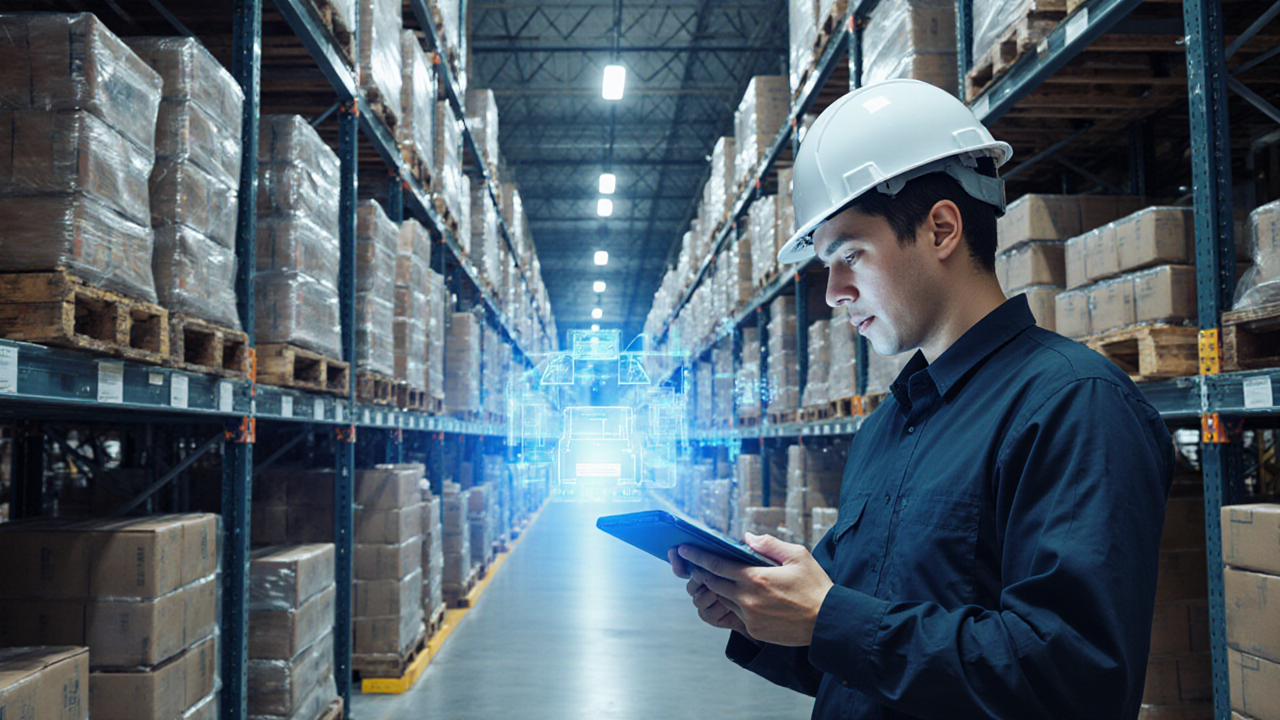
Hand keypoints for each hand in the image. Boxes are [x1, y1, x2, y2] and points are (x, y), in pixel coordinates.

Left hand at [678, 533, 833, 646]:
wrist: (827, 622)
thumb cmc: (815, 587)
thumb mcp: (797, 556)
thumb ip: (768, 544)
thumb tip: (746, 537)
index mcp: (756, 577)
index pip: (717, 564)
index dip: (698, 556)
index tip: (685, 549)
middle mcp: (747, 599)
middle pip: (713, 583)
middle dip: (701, 572)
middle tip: (694, 563)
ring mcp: (749, 617)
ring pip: (723, 599)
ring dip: (718, 588)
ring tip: (718, 578)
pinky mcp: (754, 630)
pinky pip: (737, 614)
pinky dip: (735, 604)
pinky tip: (742, 597)